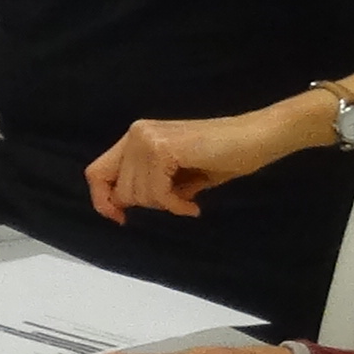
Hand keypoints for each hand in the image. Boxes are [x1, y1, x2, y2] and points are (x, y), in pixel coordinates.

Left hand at [86, 99, 322, 224]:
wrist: (256, 138)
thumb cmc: (223, 156)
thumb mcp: (175, 175)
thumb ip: (147, 183)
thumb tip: (120, 205)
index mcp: (136, 137)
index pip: (96, 172)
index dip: (102, 200)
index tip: (120, 219)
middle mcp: (136, 133)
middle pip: (120, 190)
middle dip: (148, 205)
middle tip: (178, 201)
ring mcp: (147, 139)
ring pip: (137, 195)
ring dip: (165, 205)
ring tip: (188, 199)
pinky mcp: (163, 148)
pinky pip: (157, 194)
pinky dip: (175, 206)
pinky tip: (192, 205)